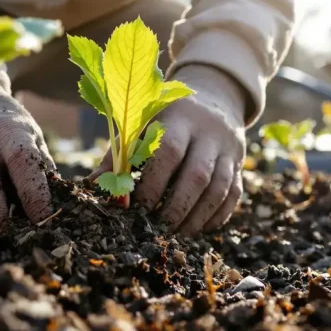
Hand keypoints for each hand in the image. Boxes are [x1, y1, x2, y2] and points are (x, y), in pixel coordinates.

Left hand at [93, 64, 247, 234]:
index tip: (138, 207)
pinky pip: (234, 194)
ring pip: (220, 188)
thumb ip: (119, 152)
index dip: (154, 183)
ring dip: (198, 216)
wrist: (214, 96)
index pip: (169, 151)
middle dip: (176, 207)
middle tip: (158, 229)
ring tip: (178, 235)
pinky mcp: (240, 162)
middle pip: (198, 174)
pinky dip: (218, 215)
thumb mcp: (142, 122)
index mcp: (179, 118)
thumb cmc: (166, 115)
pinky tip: (200, 228)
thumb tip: (91, 186)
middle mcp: (209, 132)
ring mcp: (229, 148)